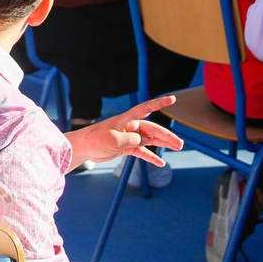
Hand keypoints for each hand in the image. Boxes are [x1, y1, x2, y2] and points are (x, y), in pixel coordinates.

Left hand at [66, 96, 184, 167]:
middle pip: (152, 129)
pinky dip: (151, 157)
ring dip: (163, 144)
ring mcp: (129, 137)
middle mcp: (130, 127)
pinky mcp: (126, 147)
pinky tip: (161, 162)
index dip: (159, 104)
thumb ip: (132, 140)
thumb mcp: (115, 140)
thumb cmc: (96, 140)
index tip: (172, 99)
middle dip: (167, 136)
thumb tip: (143, 141)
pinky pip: (142, 151)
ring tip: (177, 149)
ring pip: (150, 140)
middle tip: (180, 144)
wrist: (83, 148)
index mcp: (127, 120)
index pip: (146, 109)